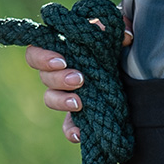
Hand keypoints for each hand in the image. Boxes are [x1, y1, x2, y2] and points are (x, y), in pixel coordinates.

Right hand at [25, 17, 133, 143]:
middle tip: (79, 79)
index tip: (62, 61)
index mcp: (60, 47)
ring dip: (62, 101)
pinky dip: (71, 130)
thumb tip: (125, 36)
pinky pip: (68, 125)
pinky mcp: (79, 111)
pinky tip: (79, 134)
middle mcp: (58, 71)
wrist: (127, 62)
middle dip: (59, 79)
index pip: (36, 52)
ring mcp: (67, 92)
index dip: (43, 57)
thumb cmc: (111, 41)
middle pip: (43, 77)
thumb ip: (115, 29)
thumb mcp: (112, 32)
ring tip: (79, 102)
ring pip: (51, 98)